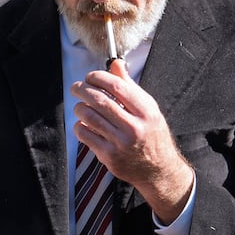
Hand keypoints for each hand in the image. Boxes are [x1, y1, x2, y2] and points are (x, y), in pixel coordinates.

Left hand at [70, 64, 193, 222]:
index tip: (90, 77)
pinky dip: (80, 126)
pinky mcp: (109, 156)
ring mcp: (121, 143)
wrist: (158, 170)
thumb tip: (116, 64)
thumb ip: (130, 87)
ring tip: (79, 106)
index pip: (116, 86)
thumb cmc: (153, 136)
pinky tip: (83, 124)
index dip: (98, 77)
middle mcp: (134, 127)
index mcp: (146, 111)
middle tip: (76, 87)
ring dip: (79, 108)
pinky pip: (86, 135)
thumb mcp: (149, 109)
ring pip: (89, 117)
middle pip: (99, 100)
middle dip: (82, 90)